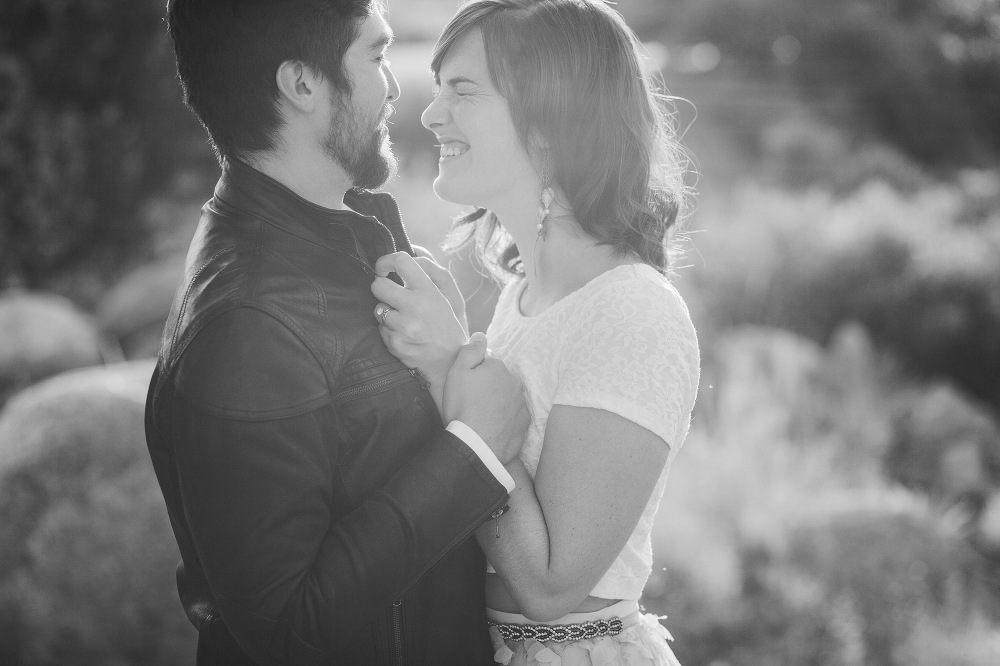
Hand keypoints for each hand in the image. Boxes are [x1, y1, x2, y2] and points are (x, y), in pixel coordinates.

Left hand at [371, 251, 467, 409]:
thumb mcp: (447, 297)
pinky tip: (404, 334)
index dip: (386, 260)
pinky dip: (389, 330)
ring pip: (378, 309)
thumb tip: (408, 253)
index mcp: (429, 292)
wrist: (451, 362)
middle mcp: (415, 307)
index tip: (384, 267)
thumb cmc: (448, 325)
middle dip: (381, 287)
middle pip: (378, 285)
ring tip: (404, 319)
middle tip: (390, 293)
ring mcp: (403, 327)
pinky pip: (380, 328)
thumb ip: (428, 274)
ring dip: (387, 312)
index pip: (401, 261)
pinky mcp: (394, 344)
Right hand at [443, 333, 528, 464]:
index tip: (466, 388)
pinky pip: (513, 416)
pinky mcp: (524, 423)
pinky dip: (505, 419)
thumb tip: (481, 335)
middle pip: (499, 380)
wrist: (476, 445)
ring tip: (481, 417)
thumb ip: (471, 350)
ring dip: (498, 403)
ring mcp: (521, 404)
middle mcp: (514, 382)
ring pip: (507, 397)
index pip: (487, 365)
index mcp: (498, 367)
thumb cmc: (463, 407)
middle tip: (472, 403)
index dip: (474, 375)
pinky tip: (492, 427)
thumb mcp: (458, 373)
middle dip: (488, 387)